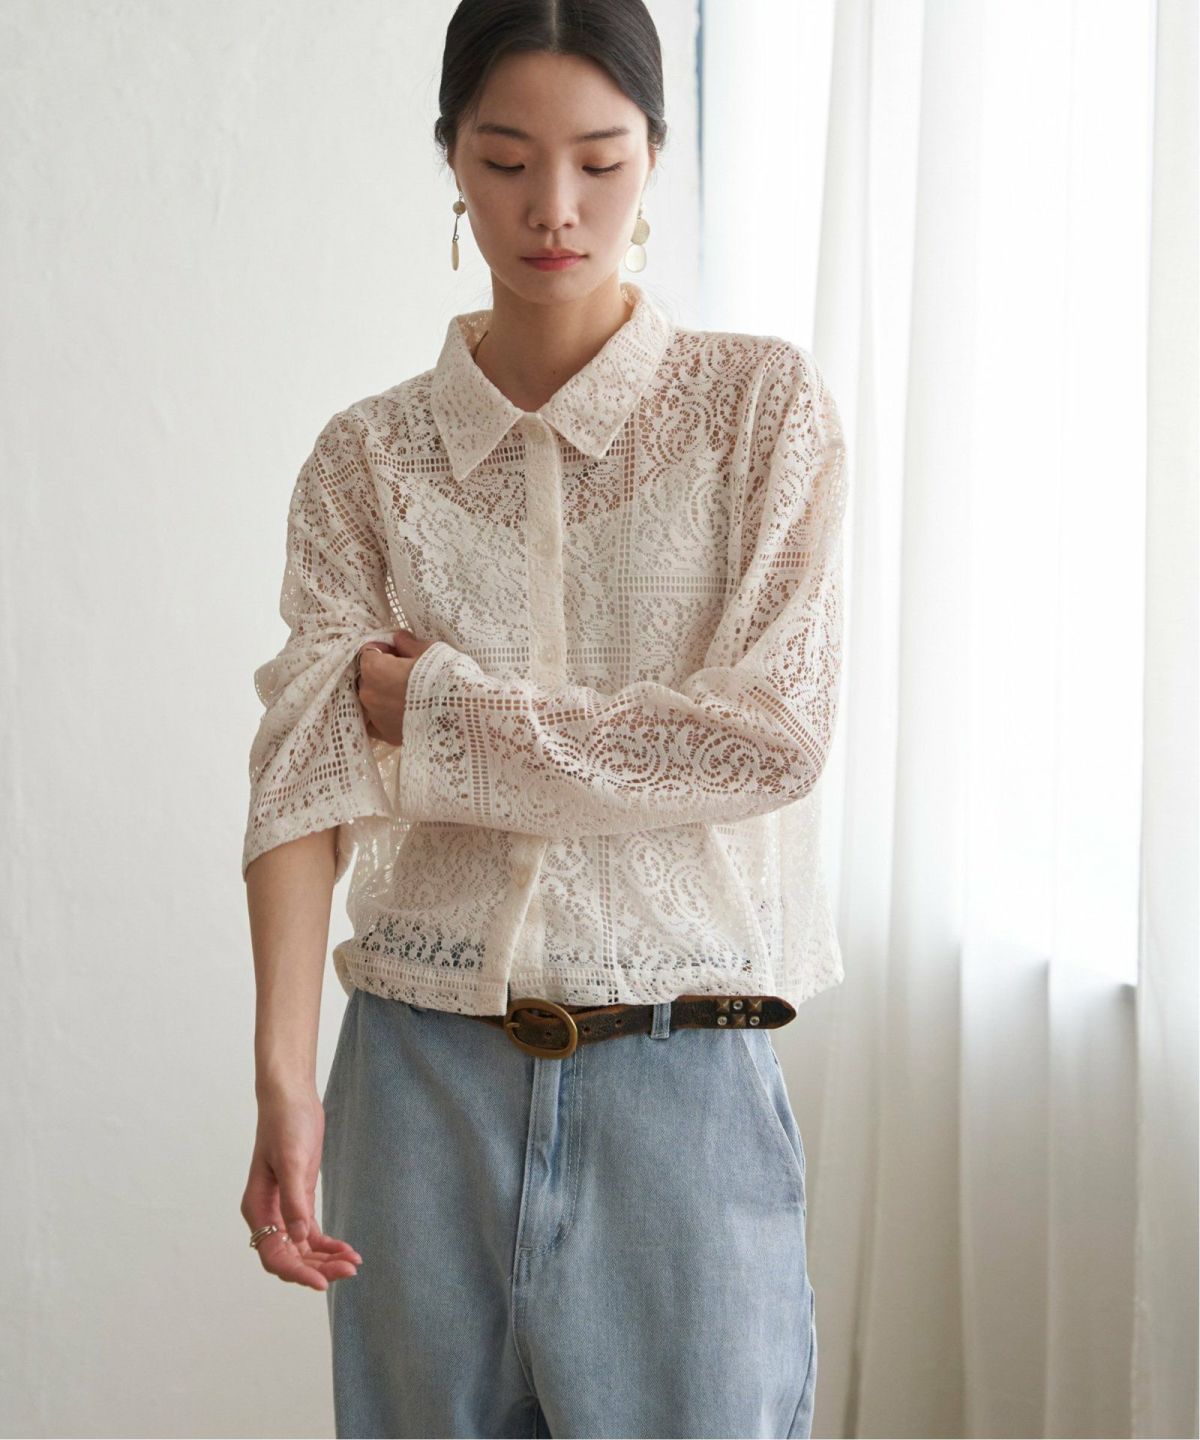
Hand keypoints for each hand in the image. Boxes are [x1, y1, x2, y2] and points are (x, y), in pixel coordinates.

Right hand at [241, 1084, 361, 1291]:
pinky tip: (347, 1251)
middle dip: (318, 1268)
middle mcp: (268, 1215)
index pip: (274, 1255)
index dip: (297, 1272)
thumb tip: (298, 1238)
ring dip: (326, 1260)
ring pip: (302, 1249)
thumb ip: (294, 1200)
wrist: (292, 1099)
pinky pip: (311, 1233)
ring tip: (354, 1264)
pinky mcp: (300, 1199)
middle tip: (349, 1271)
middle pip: (290, 1257)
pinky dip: (328, 1244)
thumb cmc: (285, 1124)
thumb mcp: (292, 1160)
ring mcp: (284, 1209)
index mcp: (258, 1208)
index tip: (322, 1283)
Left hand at [356, 628, 438, 745]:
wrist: (462, 713)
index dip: (385, 649)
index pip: (369, 652)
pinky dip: (384, 716)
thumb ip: (409, 644)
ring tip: (408, 694)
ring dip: (384, 694)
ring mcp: (376, 716)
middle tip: (407, 672)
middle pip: (368, 677)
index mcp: (375, 669)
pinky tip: (399, 712)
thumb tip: (399, 639)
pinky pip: (376, 723)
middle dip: (383, 673)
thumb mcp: (430, 651)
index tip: (399, 651)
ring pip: (372, 699)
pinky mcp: (387, 734)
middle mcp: (369, 694)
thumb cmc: (445, 677)